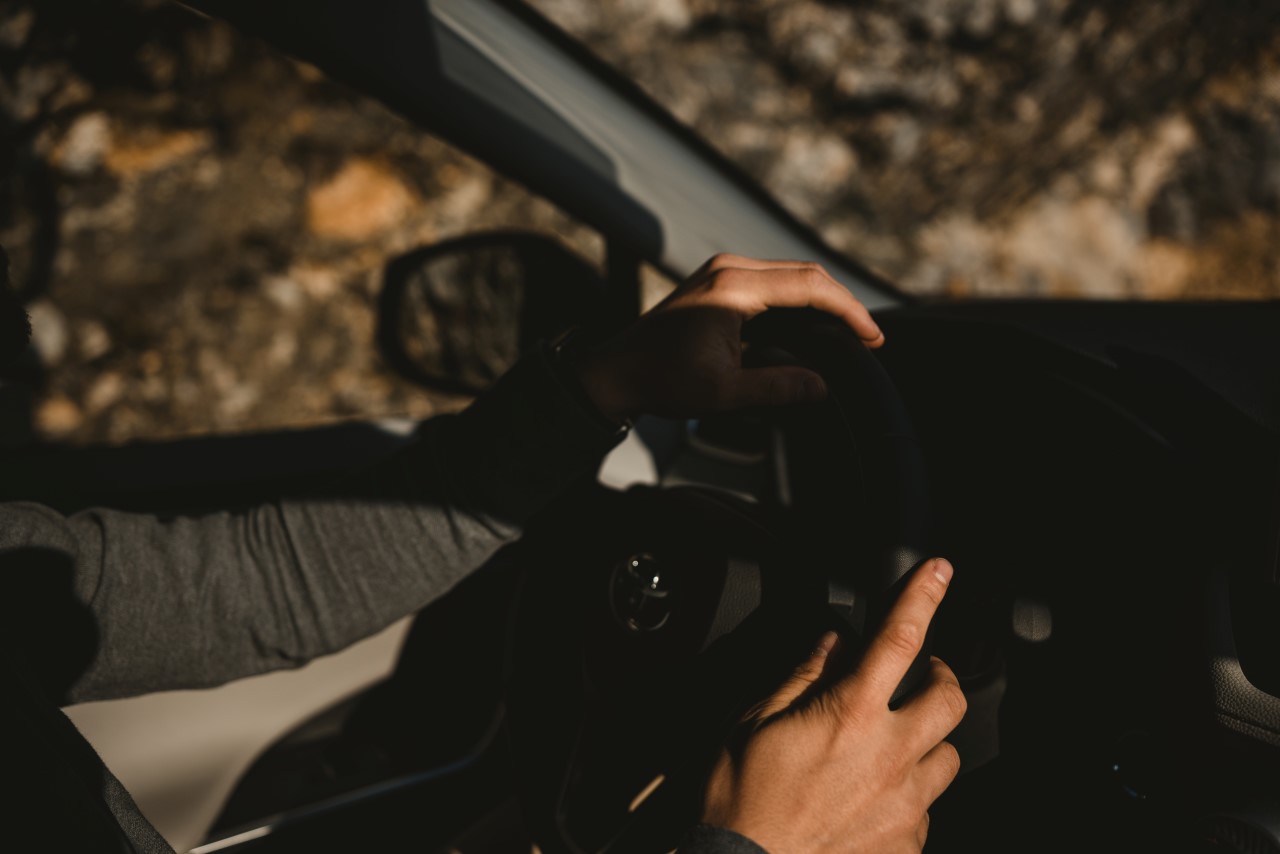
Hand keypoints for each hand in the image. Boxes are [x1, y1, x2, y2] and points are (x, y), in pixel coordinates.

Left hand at [574, 254, 882, 422]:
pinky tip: (814, 327)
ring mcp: (723, 270)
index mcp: (733, 287)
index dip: (848, 310)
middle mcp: (729, 267)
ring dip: (822, 301)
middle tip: (868, 338)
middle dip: (842, 304)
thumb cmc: (661, 380)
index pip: (810, 286)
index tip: (872, 336)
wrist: (617, 372)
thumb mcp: (723, 393)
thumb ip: (777, 388)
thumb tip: (821, 387)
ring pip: (791, 275)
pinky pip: (772, 282)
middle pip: (805, 273)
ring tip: (848, 334)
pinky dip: (800, 300)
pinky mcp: (720, 280)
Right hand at [701, 558, 964, 853]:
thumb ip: (802, 678)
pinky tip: (874, 801)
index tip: (940, 571)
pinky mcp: (905, 845)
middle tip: (916, 680)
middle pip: (950, 699)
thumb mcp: (755, 722)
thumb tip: (833, 644)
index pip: (900, 637)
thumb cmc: (740, 800)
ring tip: (892, 749)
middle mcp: (889, 755)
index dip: (923, 596)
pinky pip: (927, 811)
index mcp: (849, 713)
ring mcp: (904, 804)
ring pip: (948, 759)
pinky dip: (908, 798)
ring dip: (927, 744)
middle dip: (939, 680)